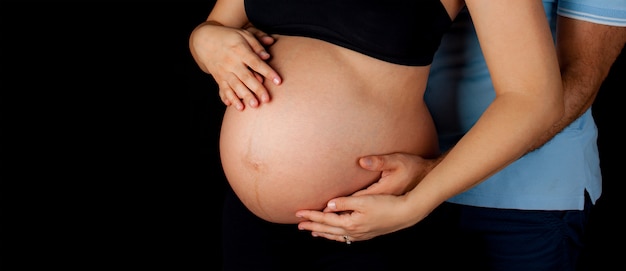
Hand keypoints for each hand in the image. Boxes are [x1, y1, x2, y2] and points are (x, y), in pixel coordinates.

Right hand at [189, 22, 281, 110]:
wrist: (205, 41)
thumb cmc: (230, 37)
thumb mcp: (243, 35)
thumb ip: (257, 45)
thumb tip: (267, 56)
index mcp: (240, 50)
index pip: (255, 62)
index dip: (267, 72)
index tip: (278, 81)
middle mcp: (232, 62)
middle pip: (246, 77)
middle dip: (257, 89)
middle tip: (267, 99)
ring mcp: (224, 71)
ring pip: (236, 86)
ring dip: (245, 96)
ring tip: (255, 106)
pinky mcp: (219, 78)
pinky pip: (225, 90)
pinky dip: (231, 99)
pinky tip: (239, 107)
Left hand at [295, 153, 440, 242]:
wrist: (408, 212)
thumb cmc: (388, 202)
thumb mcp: (365, 199)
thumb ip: (345, 202)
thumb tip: (328, 204)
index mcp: (351, 222)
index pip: (325, 219)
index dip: (311, 216)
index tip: (298, 213)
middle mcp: (355, 231)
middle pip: (329, 229)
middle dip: (313, 226)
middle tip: (299, 225)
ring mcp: (362, 233)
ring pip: (337, 234)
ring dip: (324, 232)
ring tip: (313, 231)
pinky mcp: (369, 231)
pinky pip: (347, 236)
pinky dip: (337, 234)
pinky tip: (337, 234)